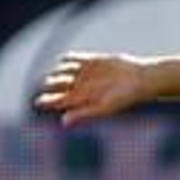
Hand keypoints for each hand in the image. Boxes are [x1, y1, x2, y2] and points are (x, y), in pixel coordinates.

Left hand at [33, 52, 151, 124]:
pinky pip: (71, 58)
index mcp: (81, 100)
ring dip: (57, 71)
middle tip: (53, 84)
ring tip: (64, 74)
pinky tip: (67, 62)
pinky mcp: (91, 61)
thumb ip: (83, 114)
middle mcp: (79, 87)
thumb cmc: (124, 98)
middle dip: (50, 84)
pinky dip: (66, 59)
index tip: (38, 101)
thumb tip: (63, 121)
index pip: (56, 101)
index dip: (45, 101)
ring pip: (60, 71)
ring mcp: (84, 73)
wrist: (141, 80)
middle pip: (55, 84)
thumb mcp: (103, 108)